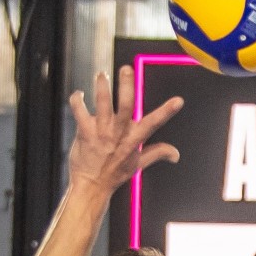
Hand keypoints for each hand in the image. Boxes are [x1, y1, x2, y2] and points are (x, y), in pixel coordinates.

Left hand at [68, 67, 183, 196]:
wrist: (92, 186)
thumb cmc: (113, 174)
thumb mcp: (138, 164)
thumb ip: (157, 153)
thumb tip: (175, 154)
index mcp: (133, 139)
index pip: (153, 124)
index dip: (166, 112)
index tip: (177, 101)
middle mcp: (118, 133)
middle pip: (125, 106)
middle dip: (126, 86)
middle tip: (127, 70)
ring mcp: (101, 132)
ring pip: (102, 103)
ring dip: (101, 87)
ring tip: (102, 75)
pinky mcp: (85, 131)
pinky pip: (79, 110)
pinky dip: (77, 100)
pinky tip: (79, 95)